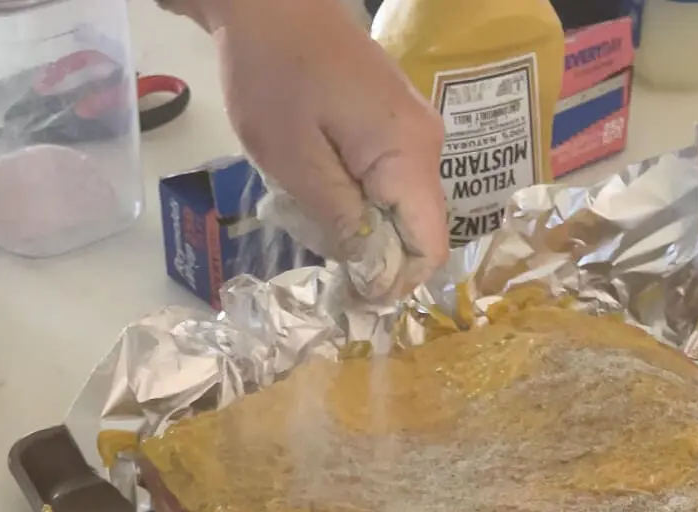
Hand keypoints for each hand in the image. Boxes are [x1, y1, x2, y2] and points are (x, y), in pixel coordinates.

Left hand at [199, 0, 447, 297]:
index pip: (430, 248)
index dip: (395, 283)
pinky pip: (388, 184)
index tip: (352, 295)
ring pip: (401, 211)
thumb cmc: (274, 76)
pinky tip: (319, 189)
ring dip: (361, 229)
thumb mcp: (297, 163)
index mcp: (411, 156)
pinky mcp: (394, 126)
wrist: (267, 1)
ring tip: (310, 213)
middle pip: (417, 233)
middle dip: (375, 257)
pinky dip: (358, 201)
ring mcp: (414, 133)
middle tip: (318, 250)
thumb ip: (343, 224)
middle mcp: (427, 147)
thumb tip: (377, 278)